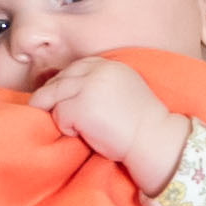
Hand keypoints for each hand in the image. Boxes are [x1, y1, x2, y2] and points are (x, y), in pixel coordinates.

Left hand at [51, 62, 195, 184]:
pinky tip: (82, 135)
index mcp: (110, 65)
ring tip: (74, 127)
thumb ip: (100, 84)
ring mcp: (88, 87)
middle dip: (52, 98)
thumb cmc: (140, 125)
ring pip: (51, 95)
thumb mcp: (123, 91)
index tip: (64, 99)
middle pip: (59, 80)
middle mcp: (97, 71)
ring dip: (57, 113)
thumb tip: (71, 92)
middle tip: (57, 115)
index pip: (75, 68)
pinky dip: (65, 128)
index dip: (65, 84)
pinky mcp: (80, 107)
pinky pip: (58, 115)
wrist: (154, 140)